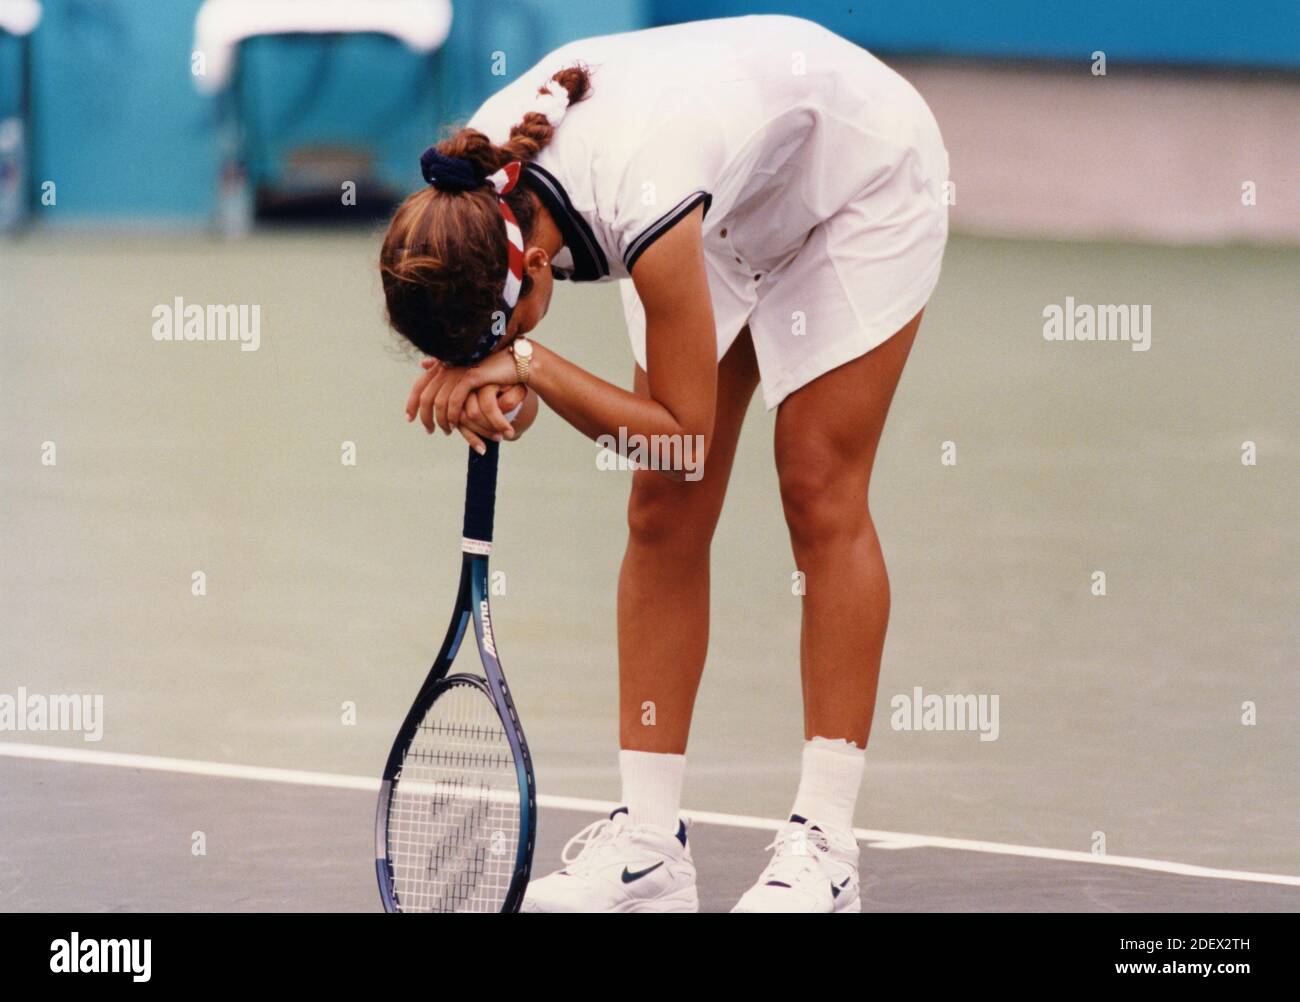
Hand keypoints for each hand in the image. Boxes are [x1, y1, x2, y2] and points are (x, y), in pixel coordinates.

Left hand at [406, 359, 522, 453]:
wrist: (517, 362)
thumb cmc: (493, 366)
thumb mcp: (466, 367)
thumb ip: (444, 367)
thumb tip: (424, 363)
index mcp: (443, 364)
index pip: (420, 386)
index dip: (411, 403)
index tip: (409, 419)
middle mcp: (447, 366)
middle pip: (426, 397)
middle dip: (425, 417)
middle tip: (430, 431)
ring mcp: (458, 370)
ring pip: (440, 403)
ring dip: (443, 422)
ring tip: (448, 433)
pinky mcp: (470, 376)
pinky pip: (455, 401)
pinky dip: (454, 417)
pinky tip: (458, 426)